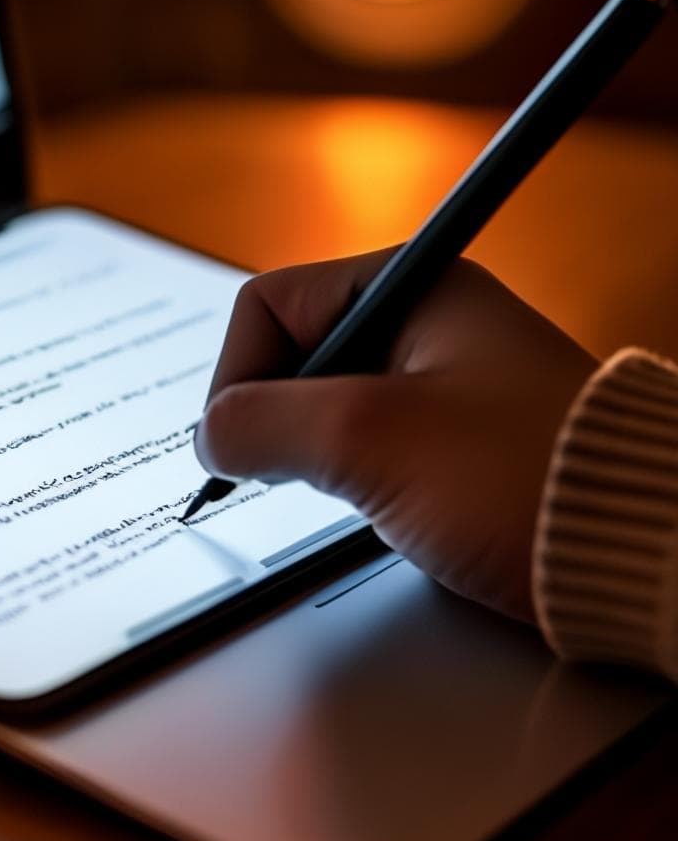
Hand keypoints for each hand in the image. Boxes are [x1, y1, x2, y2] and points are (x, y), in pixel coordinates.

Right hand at [195, 250, 596, 622]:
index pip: (273, 303)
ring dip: (306, 448)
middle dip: (272, 414)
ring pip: (323, 402)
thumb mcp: (367, 438)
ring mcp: (436, 382)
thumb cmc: (515, 478)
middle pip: (294, 352)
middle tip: (282, 471)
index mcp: (412, 287)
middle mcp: (423, 323)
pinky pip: (361, 439)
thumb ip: (264, 422)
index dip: (237, 370)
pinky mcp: (447, 438)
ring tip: (332, 489)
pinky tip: (360, 504)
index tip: (236, 441)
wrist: (628, 553)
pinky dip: (339, 471)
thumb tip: (212, 435)